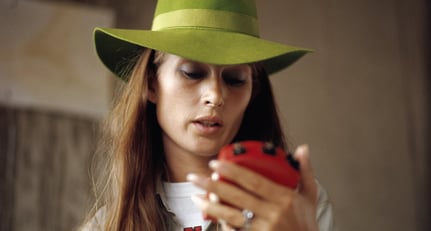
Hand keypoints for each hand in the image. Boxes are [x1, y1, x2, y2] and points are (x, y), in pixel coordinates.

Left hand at [188, 145, 317, 230]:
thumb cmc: (306, 225)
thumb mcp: (309, 197)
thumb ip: (305, 171)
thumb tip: (302, 149)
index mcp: (284, 199)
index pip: (254, 181)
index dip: (232, 171)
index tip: (215, 163)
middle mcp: (273, 214)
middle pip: (237, 196)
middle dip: (212, 185)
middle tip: (195, 177)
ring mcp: (264, 229)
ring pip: (231, 215)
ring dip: (210, 206)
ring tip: (195, 197)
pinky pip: (235, 230)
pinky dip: (220, 222)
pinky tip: (209, 214)